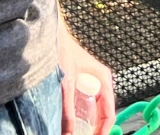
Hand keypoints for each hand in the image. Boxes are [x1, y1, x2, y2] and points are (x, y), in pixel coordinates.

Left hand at [58, 18, 114, 134]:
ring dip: (85, 125)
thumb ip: (68, 111)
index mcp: (104, 81)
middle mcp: (99, 83)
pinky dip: (77, 117)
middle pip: (101, 115)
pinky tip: (68, 125)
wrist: (50, 35)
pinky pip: (82, 106)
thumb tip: (69, 133)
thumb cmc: (61, 51)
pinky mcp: (78, 84)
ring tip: (77, 134)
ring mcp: (89, 84)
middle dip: (94, 131)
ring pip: (91, 111)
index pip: (109, 114)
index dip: (103, 132)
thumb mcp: (65, 83)